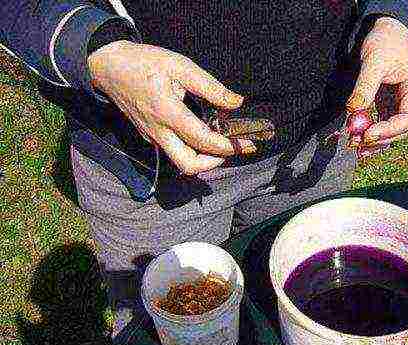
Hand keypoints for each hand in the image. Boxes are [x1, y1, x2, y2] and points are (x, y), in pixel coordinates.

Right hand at [88, 40, 256, 174]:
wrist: (108, 66)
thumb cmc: (144, 63)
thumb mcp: (180, 66)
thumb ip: (210, 87)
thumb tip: (235, 103)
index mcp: (168, 113)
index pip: (203, 140)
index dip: (228, 146)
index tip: (246, 144)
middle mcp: (159, 132)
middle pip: (189, 165)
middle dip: (215, 162)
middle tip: (231, 149)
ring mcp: (152, 137)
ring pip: (182, 162)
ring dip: (204, 159)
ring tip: (220, 142)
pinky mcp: (150, 137)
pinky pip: (174, 151)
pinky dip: (192, 149)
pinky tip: (202, 133)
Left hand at [346, 17, 407, 151]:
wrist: (386, 29)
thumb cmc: (386, 41)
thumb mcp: (374, 61)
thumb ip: (365, 86)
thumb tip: (353, 110)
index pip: (407, 119)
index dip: (388, 130)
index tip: (367, 134)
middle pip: (399, 130)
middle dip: (379, 139)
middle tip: (356, 143)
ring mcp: (398, 104)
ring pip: (390, 131)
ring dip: (373, 141)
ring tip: (354, 147)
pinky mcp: (386, 104)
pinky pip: (380, 124)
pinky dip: (369, 133)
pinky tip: (357, 141)